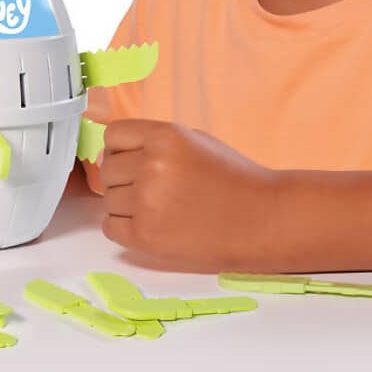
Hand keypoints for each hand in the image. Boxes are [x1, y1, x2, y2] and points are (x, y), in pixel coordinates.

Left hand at [99, 119, 278, 271]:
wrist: (263, 219)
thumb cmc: (232, 179)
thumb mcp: (195, 141)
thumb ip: (154, 143)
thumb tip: (112, 152)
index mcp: (165, 137)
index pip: (112, 136)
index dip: (120, 149)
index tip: (133, 160)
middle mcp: (152, 166)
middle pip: (107, 170)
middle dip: (125, 179)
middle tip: (154, 189)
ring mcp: (147, 202)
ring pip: (108, 200)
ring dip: (126, 205)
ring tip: (161, 209)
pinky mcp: (145, 236)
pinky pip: (109, 227)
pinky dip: (125, 228)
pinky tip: (152, 225)